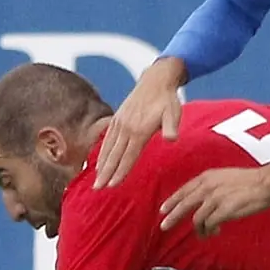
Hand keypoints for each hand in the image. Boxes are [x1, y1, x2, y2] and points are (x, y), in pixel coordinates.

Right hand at [94, 57, 186, 189]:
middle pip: (114, 155)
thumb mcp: (174, 113)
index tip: (113, 185)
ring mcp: (119, 123)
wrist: (155, 80)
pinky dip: (101, 153)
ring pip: (108, 148)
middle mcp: (126, 128)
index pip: (128, 156)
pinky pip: (107, 139)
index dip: (120, 171)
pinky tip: (98, 163)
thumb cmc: (167, 100)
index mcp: (139, 130)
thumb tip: (172, 139)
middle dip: (105, 173)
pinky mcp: (117, 119)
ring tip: (96, 181)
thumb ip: (171, 127)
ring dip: (101, 166)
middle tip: (98, 189)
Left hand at [160, 155, 269, 235]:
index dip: (172, 200)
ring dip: (199, 229)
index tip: (163, 210)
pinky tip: (215, 232)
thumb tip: (205, 201)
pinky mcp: (224, 210)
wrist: (267, 182)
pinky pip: (209, 224)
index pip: (184, 190)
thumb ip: (213, 186)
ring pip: (197, 218)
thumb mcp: (226, 177)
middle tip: (164, 226)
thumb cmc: (251, 181)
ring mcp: (215, 199)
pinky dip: (209, 231)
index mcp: (208, 177)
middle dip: (172, 217)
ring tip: (205, 235)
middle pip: (184, 204)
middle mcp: (208, 187)